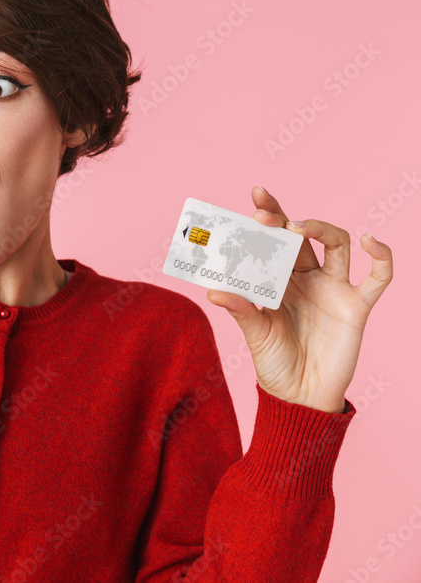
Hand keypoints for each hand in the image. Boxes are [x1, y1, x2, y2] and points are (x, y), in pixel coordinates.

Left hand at [205, 185, 392, 412]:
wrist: (300, 395)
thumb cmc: (274, 362)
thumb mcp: (254, 333)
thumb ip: (240, 309)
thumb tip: (213, 291)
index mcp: (278, 278)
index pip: (272, 240)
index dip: (268, 217)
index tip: (255, 198)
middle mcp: (306, 277)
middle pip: (301, 235)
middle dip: (283, 220)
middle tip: (263, 214)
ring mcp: (333, 288)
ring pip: (336, 243)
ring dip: (320, 228)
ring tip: (297, 227)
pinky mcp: (356, 306)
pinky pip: (377, 276)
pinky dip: (381, 256)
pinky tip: (369, 241)